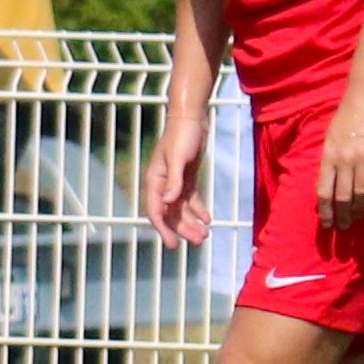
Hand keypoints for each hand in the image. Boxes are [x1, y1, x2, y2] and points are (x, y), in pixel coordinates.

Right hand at [143, 114, 211, 249]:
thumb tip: (168, 202)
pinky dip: (198, 210)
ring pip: (181, 209)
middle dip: (183, 229)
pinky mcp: (186, 178)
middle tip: (199, 241)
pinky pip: (191, 200)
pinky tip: (208, 219)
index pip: (155, 210)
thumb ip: (173, 180)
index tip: (173, 244)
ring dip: (192, 223)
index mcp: (155, 180)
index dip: (163, 229)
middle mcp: (162, 184)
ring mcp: (174, 182)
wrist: (191, 118)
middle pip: (170, 214)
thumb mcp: (178, 158)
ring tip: (205, 235)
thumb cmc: (182, 136)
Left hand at [317, 83, 363, 234]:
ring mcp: (363, 156)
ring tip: (358, 219)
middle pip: (342, 196)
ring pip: (361, 192)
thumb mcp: (330, 135)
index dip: (325, 210)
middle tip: (344, 228)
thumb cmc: (347, 113)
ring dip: (359, 209)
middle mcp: (344, 159)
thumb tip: (327, 180)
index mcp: (328, 155)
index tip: (326, 224)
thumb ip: (329, 157)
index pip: (323, 190)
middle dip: (342, 215)